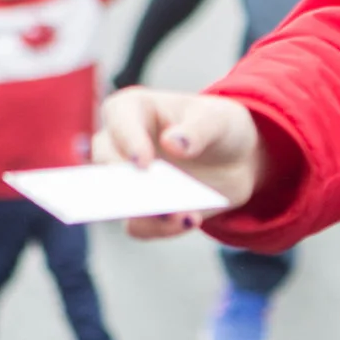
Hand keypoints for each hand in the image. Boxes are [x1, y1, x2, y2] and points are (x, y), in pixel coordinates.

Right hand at [95, 87, 263, 238]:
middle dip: (127, 184)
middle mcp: (119, 146)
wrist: (232, 159)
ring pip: (118, 202)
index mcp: (132, 110)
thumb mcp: (218, 119)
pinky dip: (161, 229)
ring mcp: (127, 182)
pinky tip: (190, 221)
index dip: (128, 141)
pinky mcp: (140, 211)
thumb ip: (198, 129)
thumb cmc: (217, 127)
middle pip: (107, 164)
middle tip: (150, 198)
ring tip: (180, 217)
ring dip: (145, 214)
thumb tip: (172, 144)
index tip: (143, 162)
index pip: (118, 119)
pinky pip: (140, 226)